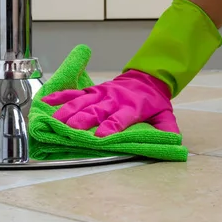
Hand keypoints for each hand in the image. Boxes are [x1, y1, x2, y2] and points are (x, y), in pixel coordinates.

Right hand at [41, 69, 178, 136]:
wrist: (146, 78)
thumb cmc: (153, 102)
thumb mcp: (165, 116)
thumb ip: (167, 130)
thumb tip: (175, 143)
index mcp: (131, 107)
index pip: (120, 118)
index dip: (110, 127)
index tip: (100, 137)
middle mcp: (113, 99)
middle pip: (96, 110)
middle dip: (82, 120)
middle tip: (69, 130)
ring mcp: (101, 93)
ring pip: (81, 101)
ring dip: (67, 111)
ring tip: (54, 121)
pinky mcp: (92, 90)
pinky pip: (74, 92)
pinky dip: (60, 95)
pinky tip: (46, 101)